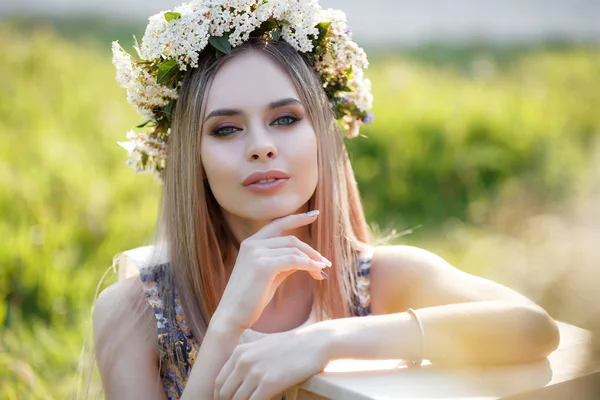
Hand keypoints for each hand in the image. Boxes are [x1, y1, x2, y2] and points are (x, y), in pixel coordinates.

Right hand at [213, 211, 330, 330]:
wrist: (232, 315)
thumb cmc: (251, 298)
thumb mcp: (270, 275)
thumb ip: (285, 263)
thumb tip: (308, 259)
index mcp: (251, 243)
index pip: (278, 224)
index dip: (298, 218)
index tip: (315, 215)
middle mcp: (253, 244)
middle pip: (291, 240)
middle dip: (311, 251)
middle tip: (325, 263)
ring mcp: (256, 253)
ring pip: (294, 250)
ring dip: (312, 260)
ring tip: (322, 271)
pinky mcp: (263, 265)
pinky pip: (294, 260)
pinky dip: (308, 265)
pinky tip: (316, 272)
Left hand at [214, 324, 329, 399]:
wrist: (315, 343)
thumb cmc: (292, 346)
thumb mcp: (263, 347)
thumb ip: (247, 360)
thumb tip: (240, 380)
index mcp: (239, 352)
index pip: (219, 382)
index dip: (221, 397)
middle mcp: (243, 361)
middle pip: (224, 394)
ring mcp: (255, 372)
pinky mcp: (269, 383)